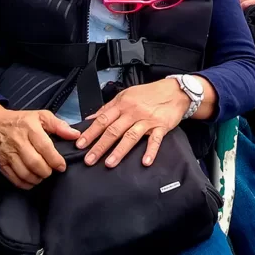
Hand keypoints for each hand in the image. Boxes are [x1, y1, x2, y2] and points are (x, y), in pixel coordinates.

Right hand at [0, 101, 80, 189]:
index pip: (45, 147)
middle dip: (47, 171)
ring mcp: (7, 153)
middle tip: (51, 171)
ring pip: (25, 174)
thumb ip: (60, 126)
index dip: (55, 160)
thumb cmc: (23, 121)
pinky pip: (15, 179)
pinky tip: (32, 179)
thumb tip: (75, 135)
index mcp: (30, 128)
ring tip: (43, 174)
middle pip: (35, 163)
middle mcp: (17, 141)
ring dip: (37, 178)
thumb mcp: (42, 116)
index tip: (62, 166)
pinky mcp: (0, 163)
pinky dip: (26, 183)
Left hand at [75, 80, 194, 168]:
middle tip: (89, 159)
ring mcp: (147, 120)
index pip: (103, 120)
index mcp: (122, 104)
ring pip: (131, 136)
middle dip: (100, 146)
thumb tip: (91, 118)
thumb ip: (108, 108)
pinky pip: (155, 140)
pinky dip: (150, 151)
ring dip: (119, 151)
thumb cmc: (149, 94)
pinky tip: (145, 161)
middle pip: (113, 130)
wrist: (174, 91)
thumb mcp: (126, 95)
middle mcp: (133, 112)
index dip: (90, 133)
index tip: (80, 144)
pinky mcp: (161, 127)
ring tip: (109, 163)